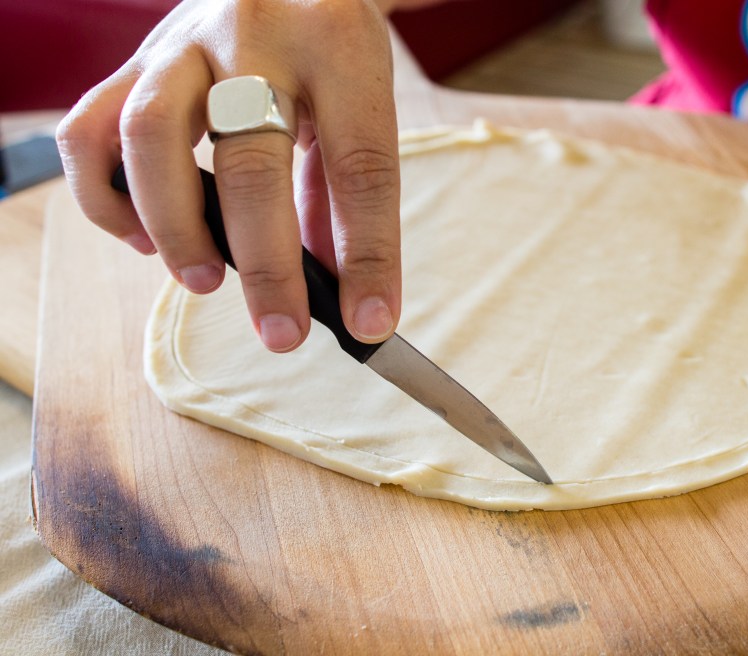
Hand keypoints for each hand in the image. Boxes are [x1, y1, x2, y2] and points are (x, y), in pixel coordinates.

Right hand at [57, 0, 401, 351]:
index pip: (360, 166)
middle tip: (282, 332)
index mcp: (338, 47)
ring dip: (174, 226)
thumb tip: (346, 295)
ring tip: (203, 279)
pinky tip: (144, 236)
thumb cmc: (327, 49)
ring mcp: (182, 41)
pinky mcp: (135, 60)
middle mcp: (257, 35)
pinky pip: (90, 130)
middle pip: (252, 160)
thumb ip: (345, 191)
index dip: (368, 256)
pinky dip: (107, 195)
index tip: (370, 323)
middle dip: (268, 265)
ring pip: (149, 135)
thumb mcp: (360, 102)